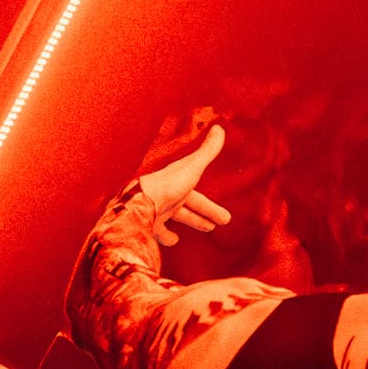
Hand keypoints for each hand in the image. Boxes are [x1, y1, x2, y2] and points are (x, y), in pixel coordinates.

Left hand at [133, 120, 232, 245]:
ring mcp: (158, 212)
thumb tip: (220, 127)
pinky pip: (159, 232)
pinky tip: (174, 241)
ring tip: (204, 229)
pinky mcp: (149, 225)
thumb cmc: (168, 185)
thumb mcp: (193, 167)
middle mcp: (168, 198)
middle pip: (189, 208)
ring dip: (190, 221)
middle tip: (222, 222)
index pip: (198, 198)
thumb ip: (207, 151)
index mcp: (178, 185)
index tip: (226, 218)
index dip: (211, 208)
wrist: (141, 203)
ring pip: (176, 218)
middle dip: (205, 215)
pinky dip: (167, 237)